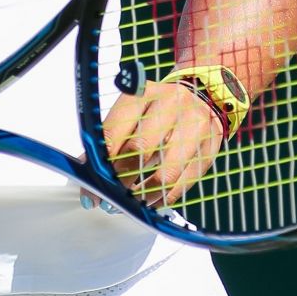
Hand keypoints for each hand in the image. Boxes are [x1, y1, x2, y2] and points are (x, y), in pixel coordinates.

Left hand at [102, 79, 224, 207]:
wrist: (204, 94)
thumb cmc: (158, 108)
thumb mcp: (132, 112)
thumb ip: (110, 137)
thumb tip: (86, 170)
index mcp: (142, 92)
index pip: (115, 130)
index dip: (101, 161)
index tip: (93, 183)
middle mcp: (170, 104)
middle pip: (140, 149)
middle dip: (121, 178)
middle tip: (111, 195)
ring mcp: (194, 124)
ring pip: (165, 172)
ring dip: (144, 193)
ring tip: (131, 203)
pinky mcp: (209, 147)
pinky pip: (185, 181)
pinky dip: (165, 196)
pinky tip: (152, 200)